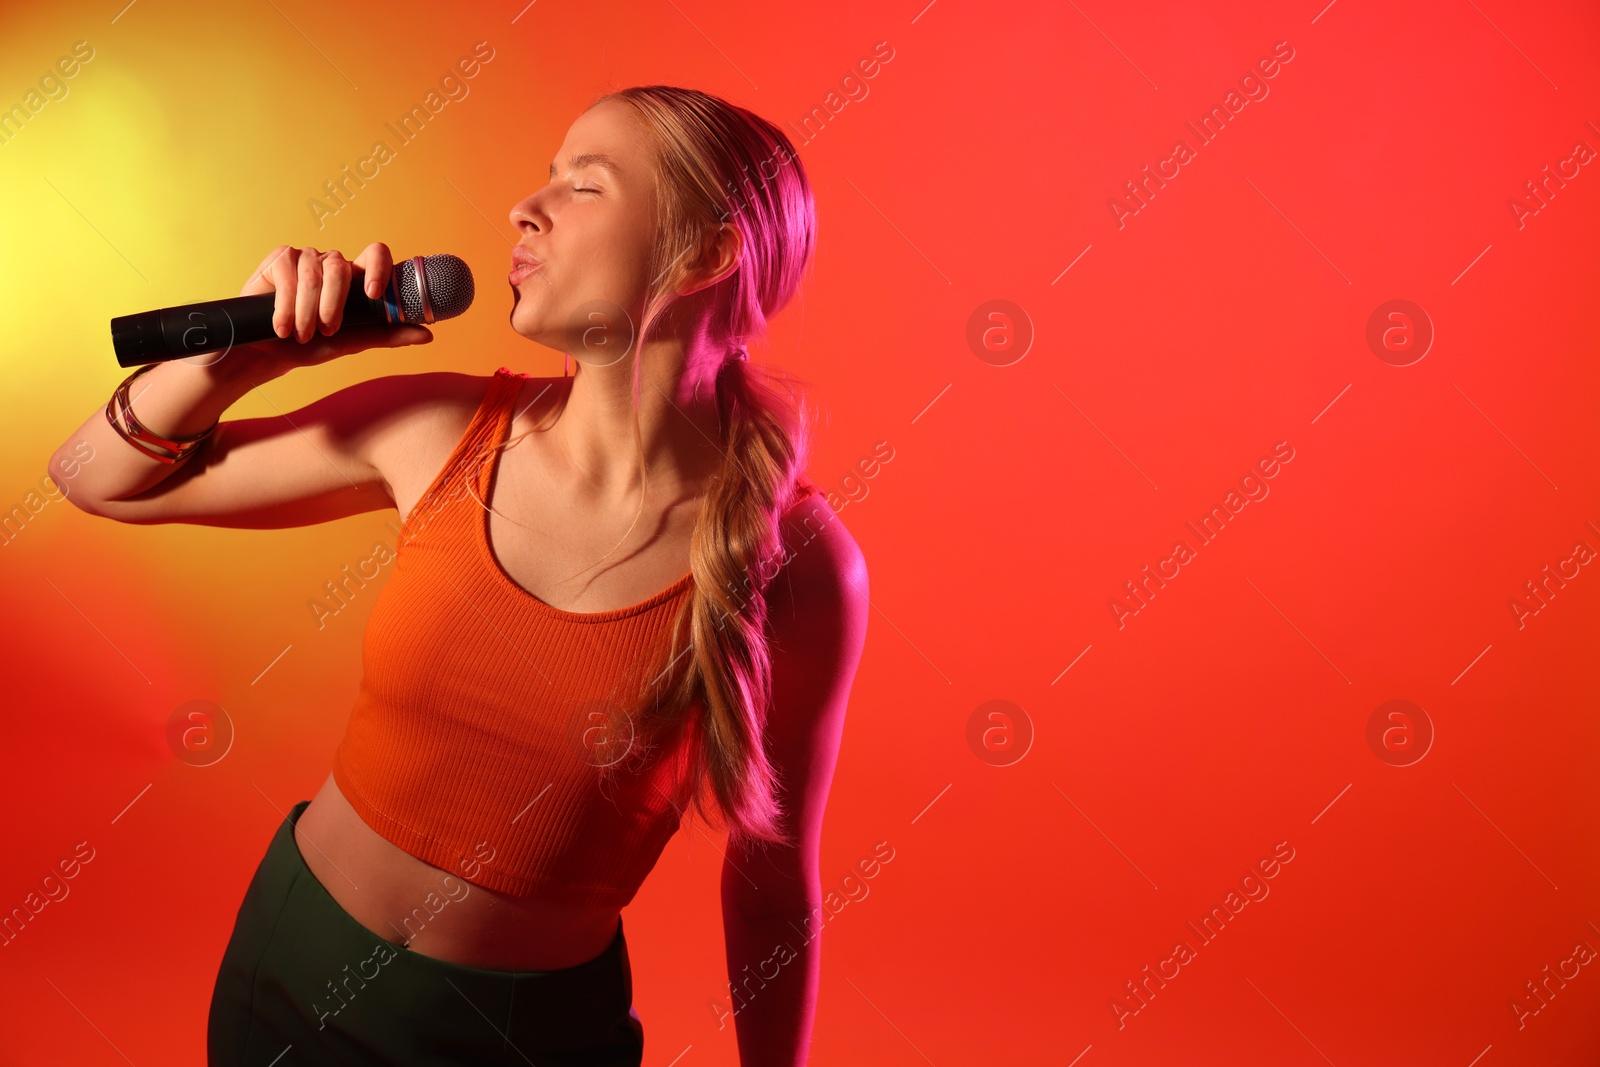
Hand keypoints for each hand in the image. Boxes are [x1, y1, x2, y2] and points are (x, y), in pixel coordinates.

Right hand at [233, 242, 433, 371]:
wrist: (266, 353)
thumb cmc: (310, 346)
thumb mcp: (351, 343)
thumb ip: (385, 335)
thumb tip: (427, 334)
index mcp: (354, 278)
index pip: (375, 254)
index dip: (378, 267)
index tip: (372, 294)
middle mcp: (332, 264)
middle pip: (341, 266)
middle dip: (333, 305)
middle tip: (326, 332)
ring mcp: (305, 258)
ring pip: (314, 274)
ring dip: (307, 312)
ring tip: (300, 335)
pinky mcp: (279, 259)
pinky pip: (288, 274)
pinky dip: (286, 306)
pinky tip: (282, 326)